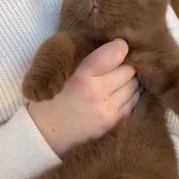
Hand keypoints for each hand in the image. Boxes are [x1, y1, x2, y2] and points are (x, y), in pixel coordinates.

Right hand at [28, 39, 138, 156]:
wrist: (44, 133)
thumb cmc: (51, 97)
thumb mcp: (62, 72)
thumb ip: (87, 59)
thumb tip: (116, 46)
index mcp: (81, 76)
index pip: (115, 53)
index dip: (119, 47)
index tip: (117, 47)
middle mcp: (97, 93)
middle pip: (128, 70)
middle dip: (124, 66)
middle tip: (114, 67)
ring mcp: (107, 110)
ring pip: (134, 86)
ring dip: (128, 81)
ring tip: (116, 82)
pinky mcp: (112, 123)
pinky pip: (132, 103)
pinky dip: (129, 96)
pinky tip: (118, 94)